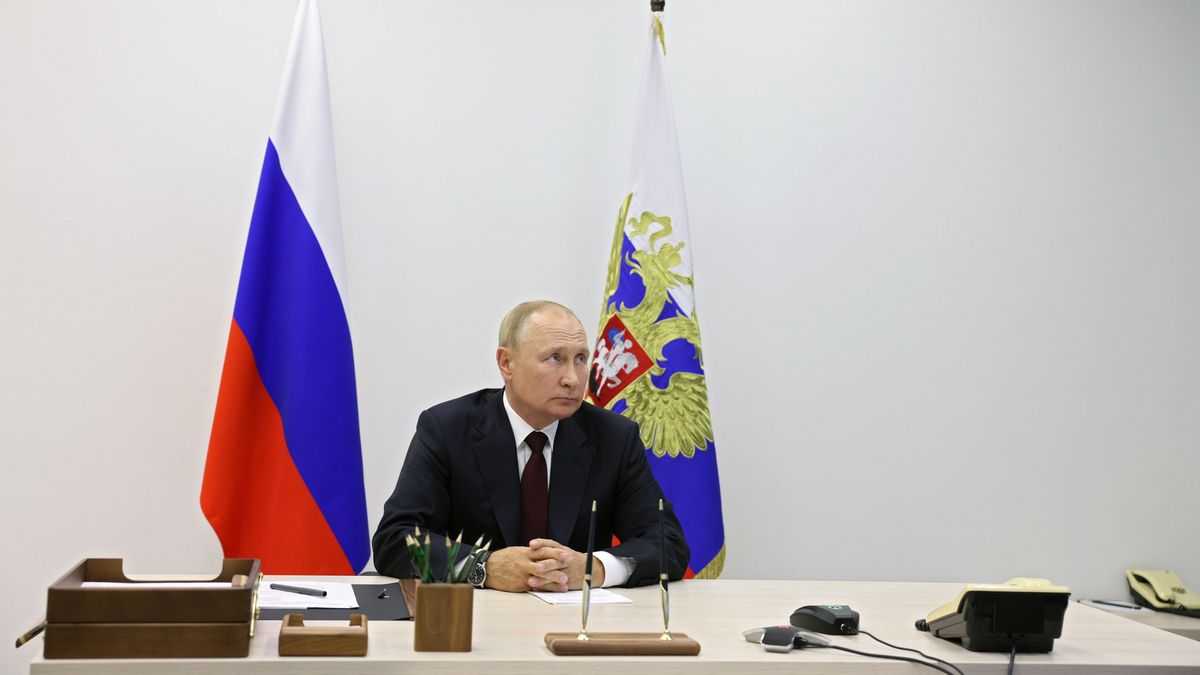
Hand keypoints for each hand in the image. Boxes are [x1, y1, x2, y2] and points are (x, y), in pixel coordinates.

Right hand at [482, 541, 604, 592]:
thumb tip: (542, 553)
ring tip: (565, 582)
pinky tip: (552, 591)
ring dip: (554, 580)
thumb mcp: (516, 552)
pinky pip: (534, 587)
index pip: (542, 550)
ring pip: (540, 577)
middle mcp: (524, 563)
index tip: (566, 554)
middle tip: (569, 567)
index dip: (555, 552)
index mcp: (524, 553)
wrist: (487, 569)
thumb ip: (530, 554)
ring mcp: (522, 575)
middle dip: (557, 565)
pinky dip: (544, 589)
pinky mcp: (519, 585)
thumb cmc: (503, 559)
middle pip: (544, 563)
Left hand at [528, 538, 604, 591]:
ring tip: (531, 581)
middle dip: (545, 564)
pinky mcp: (569, 582)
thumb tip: (529, 552)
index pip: (552, 544)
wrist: (591, 570)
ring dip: (543, 579)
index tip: (531, 544)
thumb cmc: (571, 560)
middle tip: (536, 566)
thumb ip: (549, 551)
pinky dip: (546, 587)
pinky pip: (557, 586)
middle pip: (555, 560)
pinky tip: (536, 588)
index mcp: (562, 550)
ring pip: (555, 575)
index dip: (542, 543)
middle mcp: (566, 559)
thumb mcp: (563, 552)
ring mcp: (568, 571)